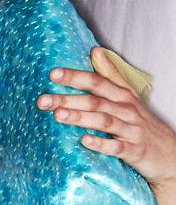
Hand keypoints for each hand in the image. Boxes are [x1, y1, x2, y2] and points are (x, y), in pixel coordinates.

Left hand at [38, 48, 175, 189]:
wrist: (170, 154)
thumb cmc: (143, 124)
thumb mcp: (128, 96)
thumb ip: (110, 75)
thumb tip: (94, 51)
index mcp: (122, 96)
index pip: (97, 82)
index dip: (75, 76)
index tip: (52, 74)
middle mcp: (127, 110)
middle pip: (95, 101)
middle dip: (68, 98)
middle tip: (43, 100)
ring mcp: (131, 130)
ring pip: (104, 121)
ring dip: (80, 117)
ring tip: (58, 115)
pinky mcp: (135, 150)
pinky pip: (116, 146)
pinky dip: (101, 143)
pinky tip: (84, 140)